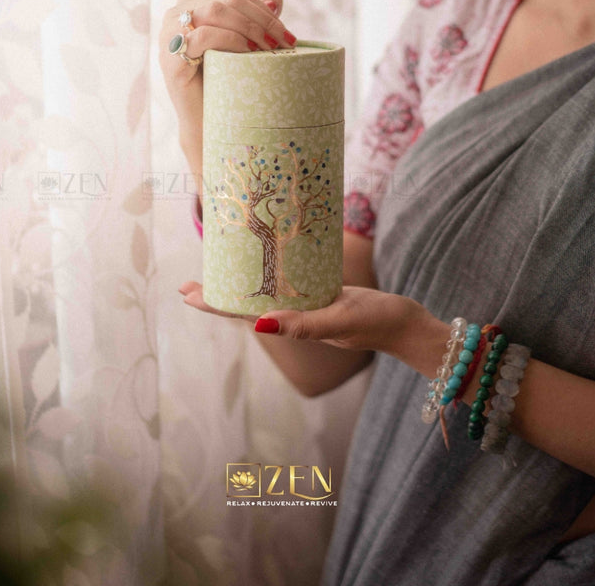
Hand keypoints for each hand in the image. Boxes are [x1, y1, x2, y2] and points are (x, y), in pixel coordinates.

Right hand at [158, 0, 295, 172]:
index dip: (264, 11)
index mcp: (193, 3)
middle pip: (226, 1)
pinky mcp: (170, 57)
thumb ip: (256, 16)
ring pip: (214, 12)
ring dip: (249, 28)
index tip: (288, 35)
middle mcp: (177, 13)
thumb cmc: (225, 81)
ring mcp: (169, 33)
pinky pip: (202, 36)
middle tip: (285, 43)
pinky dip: (230, 40)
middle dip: (261, 20)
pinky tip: (248, 53)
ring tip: (270, 48)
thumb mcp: (244, 43)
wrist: (207, 121)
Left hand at [179, 282, 438, 364]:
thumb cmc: (376, 322)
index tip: (187, 294)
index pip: (244, 314)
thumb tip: (259, 326)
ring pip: (265, 296)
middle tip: (189, 283)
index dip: (214, 304)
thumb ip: (303, 325)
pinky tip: (264, 267)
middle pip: (247, 306)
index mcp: (294, 323)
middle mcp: (295, 317)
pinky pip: (288, 287)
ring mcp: (308, 307)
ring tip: (219, 273)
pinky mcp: (322, 296)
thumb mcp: (339, 319)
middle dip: (218, 295)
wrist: (407, 325)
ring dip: (239, 286)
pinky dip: (269, 278)